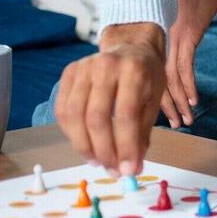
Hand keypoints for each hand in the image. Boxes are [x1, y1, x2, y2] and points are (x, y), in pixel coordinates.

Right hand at [54, 22, 164, 176]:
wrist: (131, 47)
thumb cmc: (146, 77)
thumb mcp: (154, 100)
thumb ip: (143, 133)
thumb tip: (132, 168)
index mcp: (134, 70)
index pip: (126, 115)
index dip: (125, 147)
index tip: (128, 170)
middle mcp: (106, 66)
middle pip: (96, 118)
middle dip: (104, 150)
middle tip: (112, 170)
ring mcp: (84, 67)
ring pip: (74, 116)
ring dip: (84, 146)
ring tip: (98, 162)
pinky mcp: (69, 73)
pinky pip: (63, 110)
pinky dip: (71, 133)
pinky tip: (85, 145)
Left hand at [161, 0, 216, 127]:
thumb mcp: (176, 15)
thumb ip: (169, 35)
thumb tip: (168, 57)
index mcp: (153, 36)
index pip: (148, 74)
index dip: (153, 97)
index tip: (159, 115)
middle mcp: (158, 38)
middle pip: (156, 80)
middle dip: (164, 106)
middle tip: (172, 125)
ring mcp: (171, 36)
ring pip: (169, 77)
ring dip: (177, 101)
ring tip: (184, 119)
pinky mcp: (187, 34)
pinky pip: (185, 66)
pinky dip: (188, 85)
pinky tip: (193, 100)